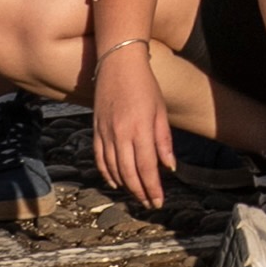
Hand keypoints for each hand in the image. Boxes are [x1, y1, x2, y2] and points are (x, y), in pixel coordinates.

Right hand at [91, 43, 176, 212]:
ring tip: (137, 194)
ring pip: (113, 169)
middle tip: (149, 203)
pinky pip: (100, 159)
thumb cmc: (144, 85)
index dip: (152, 188)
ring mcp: (106, 133)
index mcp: (140, 129)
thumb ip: (164, 141)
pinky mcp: (96, 130)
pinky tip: (115, 182)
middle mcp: (120, 134)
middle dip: (140, 192)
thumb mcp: (160, 111)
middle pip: (129, 173)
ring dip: (125, 186)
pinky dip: (107, 174)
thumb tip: (169, 167)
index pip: (146, 167)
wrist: (118, 64)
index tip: (159, 201)